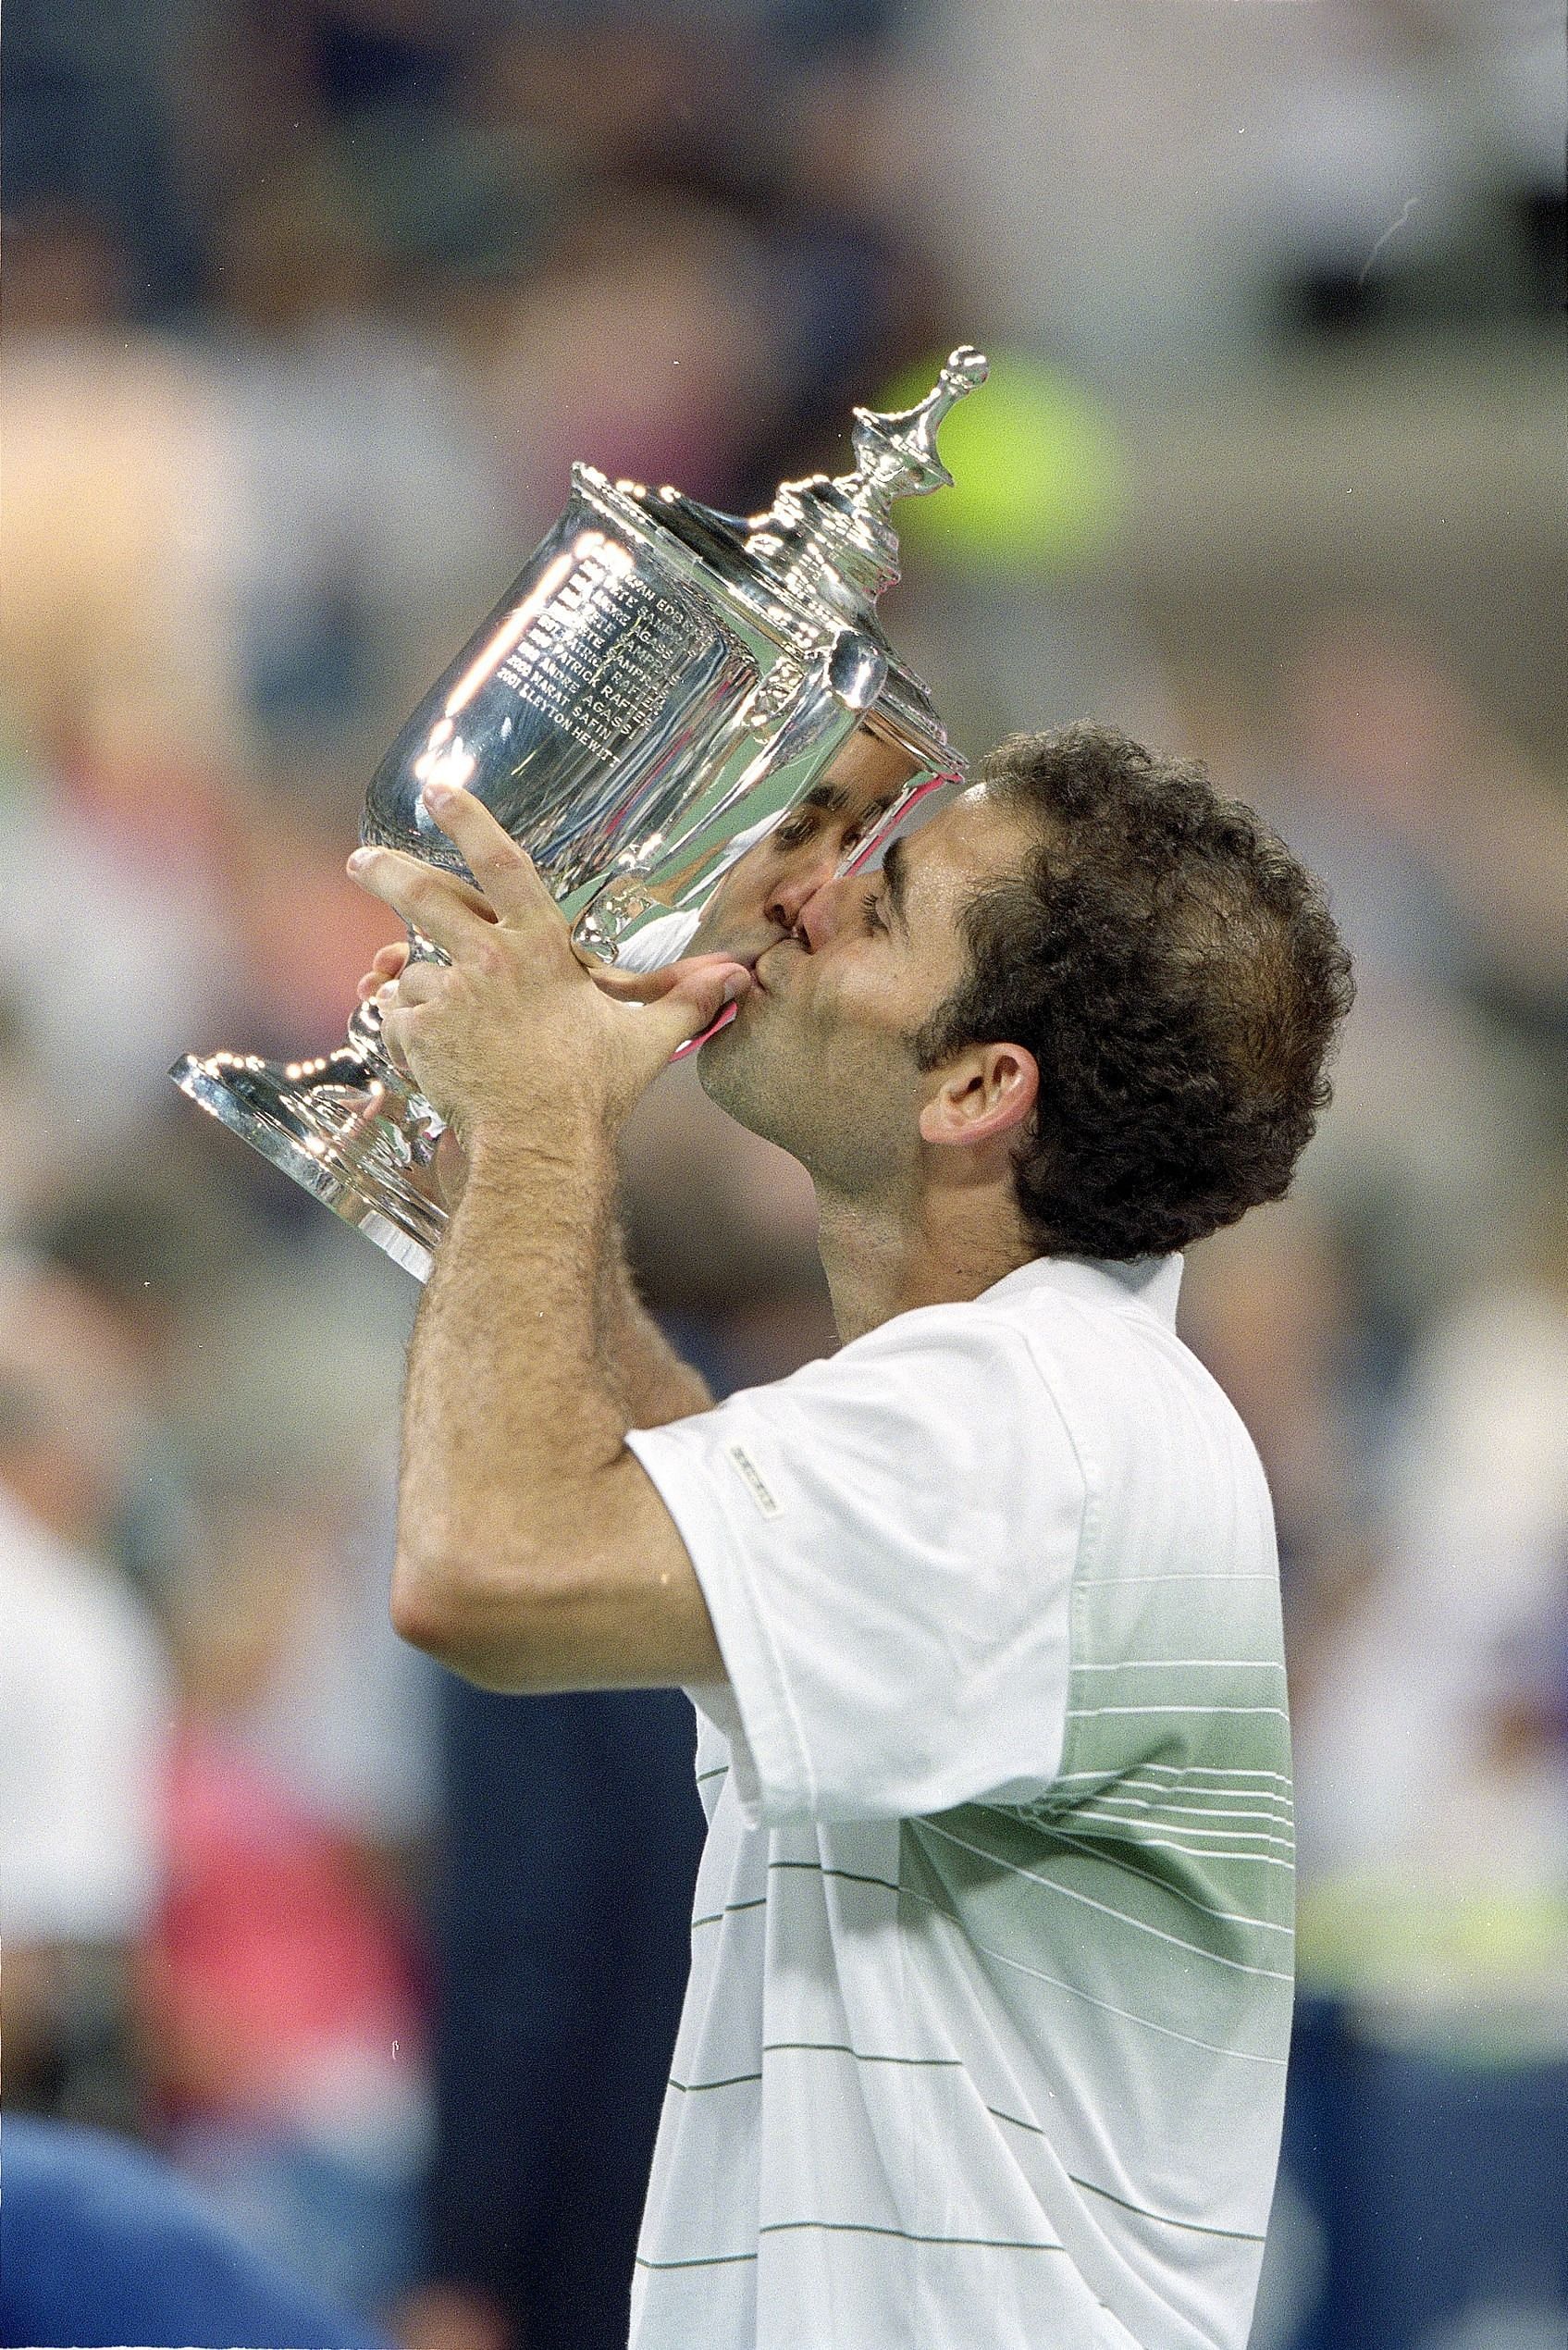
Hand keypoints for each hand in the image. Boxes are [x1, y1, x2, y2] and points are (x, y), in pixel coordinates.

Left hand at [345, 783, 750, 1150]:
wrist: (540, 1144)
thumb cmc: (594, 1091)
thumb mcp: (647, 1040)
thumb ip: (686, 1002)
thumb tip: (738, 979)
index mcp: (540, 947)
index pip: (502, 863)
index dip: (468, 819)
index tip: (437, 788)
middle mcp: (488, 958)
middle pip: (424, 894)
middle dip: (385, 871)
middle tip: (360, 860)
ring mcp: (448, 994)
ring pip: (417, 973)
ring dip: (425, 992)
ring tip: (455, 1030)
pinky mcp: (418, 1033)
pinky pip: (401, 1018)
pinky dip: (411, 1031)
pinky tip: (438, 1055)